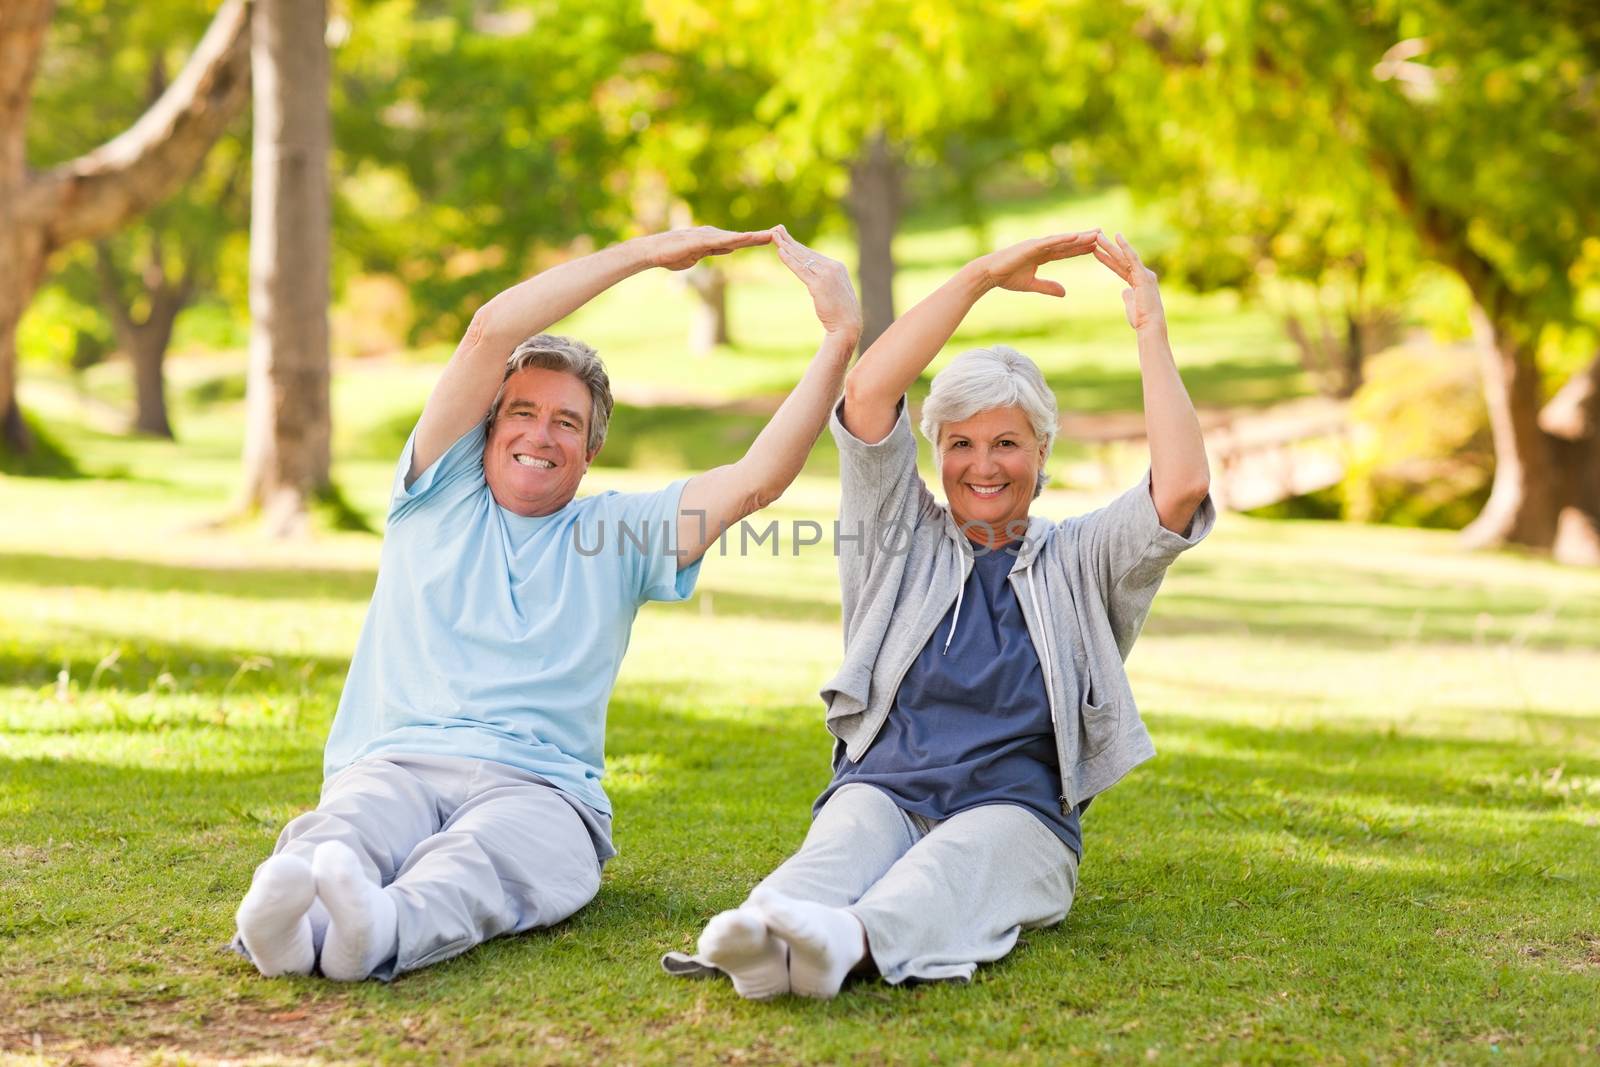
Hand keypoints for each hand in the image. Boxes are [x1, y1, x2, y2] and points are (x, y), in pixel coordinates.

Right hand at [646, 225, 771, 271]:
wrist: (653, 252)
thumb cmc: (671, 255)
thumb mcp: (697, 256)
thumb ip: (712, 251)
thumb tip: (728, 248)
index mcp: (712, 240)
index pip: (738, 241)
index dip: (755, 240)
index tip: (771, 240)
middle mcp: (712, 235)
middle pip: (741, 236)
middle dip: (760, 236)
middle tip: (780, 233)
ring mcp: (707, 236)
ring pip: (735, 236)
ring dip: (752, 236)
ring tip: (770, 235)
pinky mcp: (700, 240)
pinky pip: (722, 240)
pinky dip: (736, 239)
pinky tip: (747, 239)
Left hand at [771, 224, 861, 341]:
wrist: (848, 326)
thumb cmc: (841, 314)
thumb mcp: (834, 292)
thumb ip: (825, 282)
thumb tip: (815, 281)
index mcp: (838, 267)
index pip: (814, 254)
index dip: (798, 246)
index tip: (787, 239)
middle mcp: (833, 267)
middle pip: (806, 252)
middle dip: (790, 240)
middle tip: (776, 229)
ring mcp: (826, 275)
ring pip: (802, 258)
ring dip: (786, 246)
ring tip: (774, 236)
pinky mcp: (819, 285)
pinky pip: (801, 269)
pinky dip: (789, 260)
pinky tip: (780, 252)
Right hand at [976, 230, 1100, 296]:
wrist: (989, 274)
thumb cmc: (1006, 278)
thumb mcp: (1032, 285)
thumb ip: (1048, 287)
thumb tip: (1065, 293)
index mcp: (1042, 255)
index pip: (1066, 251)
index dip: (1080, 249)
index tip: (1095, 246)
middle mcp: (1042, 247)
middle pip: (1068, 243)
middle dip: (1085, 239)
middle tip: (1103, 234)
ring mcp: (1037, 245)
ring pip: (1063, 240)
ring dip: (1079, 236)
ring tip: (1096, 233)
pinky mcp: (1031, 246)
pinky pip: (1051, 242)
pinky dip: (1063, 239)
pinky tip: (1076, 236)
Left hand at [1094, 232, 1165, 331]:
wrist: (1149, 326)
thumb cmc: (1140, 319)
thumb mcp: (1131, 305)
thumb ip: (1128, 296)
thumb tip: (1125, 291)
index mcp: (1139, 281)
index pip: (1119, 267)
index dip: (1107, 259)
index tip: (1095, 251)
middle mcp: (1143, 274)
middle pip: (1121, 259)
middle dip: (1107, 248)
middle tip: (1095, 236)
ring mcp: (1144, 274)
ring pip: (1124, 257)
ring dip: (1111, 246)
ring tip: (1098, 235)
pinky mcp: (1144, 275)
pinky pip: (1133, 258)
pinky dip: (1125, 247)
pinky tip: (1117, 237)